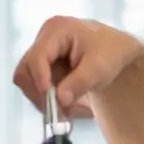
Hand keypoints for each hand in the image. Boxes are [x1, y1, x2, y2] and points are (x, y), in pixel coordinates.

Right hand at [13, 16, 143, 116]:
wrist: (117, 54)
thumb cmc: (111, 54)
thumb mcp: (100, 68)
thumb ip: (79, 83)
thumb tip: (60, 100)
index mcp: (57, 29)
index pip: (37, 56)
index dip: (40, 79)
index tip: (50, 100)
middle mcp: (44, 39)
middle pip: (26, 70)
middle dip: (40, 94)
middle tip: (57, 113)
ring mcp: (42, 53)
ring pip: (28, 82)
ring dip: (44, 99)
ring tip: (67, 112)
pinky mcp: (43, 67)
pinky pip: (36, 88)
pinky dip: (48, 99)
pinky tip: (67, 106)